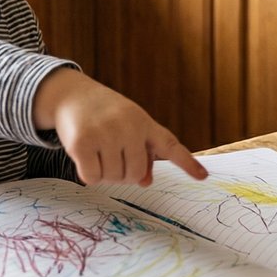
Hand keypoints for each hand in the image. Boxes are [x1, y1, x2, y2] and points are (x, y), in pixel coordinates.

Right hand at [33, 68, 207, 185]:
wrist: (72, 94)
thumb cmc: (105, 116)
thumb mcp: (128, 128)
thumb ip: (141, 155)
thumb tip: (145, 182)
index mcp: (144, 123)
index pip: (170, 146)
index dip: (188, 163)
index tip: (203, 176)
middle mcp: (129, 127)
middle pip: (134, 175)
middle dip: (122, 174)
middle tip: (110, 158)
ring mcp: (105, 133)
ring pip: (113, 178)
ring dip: (104, 174)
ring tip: (97, 152)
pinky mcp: (82, 142)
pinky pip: (92, 177)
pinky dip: (88, 174)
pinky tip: (83, 156)